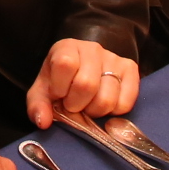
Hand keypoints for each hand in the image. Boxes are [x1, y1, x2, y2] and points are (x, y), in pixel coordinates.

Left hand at [25, 39, 139, 128]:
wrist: (82, 71)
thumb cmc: (60, 82)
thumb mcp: (42, 92)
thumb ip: (37, 106)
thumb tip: (43, 122)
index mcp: (66, 47)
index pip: (65, 64)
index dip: (60, 87)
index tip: (58, 94)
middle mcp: (92, 49)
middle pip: (87, 84)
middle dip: (77, 104)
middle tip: (73, 105)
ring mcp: (114, 58)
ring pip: (107, 98)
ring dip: (95, 111)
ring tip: (88, 105)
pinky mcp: (130, 70)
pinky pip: (125, 102)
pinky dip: (113, 112)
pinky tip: (103, 105)